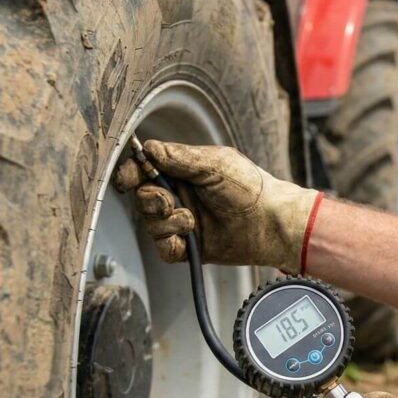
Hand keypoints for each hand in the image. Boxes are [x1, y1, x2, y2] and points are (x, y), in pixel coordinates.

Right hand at [113, 140, 321, 272]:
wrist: (270, 223)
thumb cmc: (249, 188)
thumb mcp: (214, 164)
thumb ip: (178, 157)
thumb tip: (148, 148)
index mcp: (183, 171)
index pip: (145, 169)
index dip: (131, 173)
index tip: (127, 180)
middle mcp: (180, 195)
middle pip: (142, 197)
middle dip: (151, 199)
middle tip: (169, 200)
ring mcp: (182, 222)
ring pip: (150, 224)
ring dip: (167, 221)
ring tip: (191, 219)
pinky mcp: (188, 247)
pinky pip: (163, 249)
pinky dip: (171, 242)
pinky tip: (190, 235)